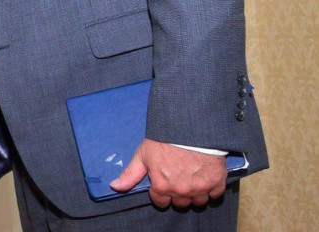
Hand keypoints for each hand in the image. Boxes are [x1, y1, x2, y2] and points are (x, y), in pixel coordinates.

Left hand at [110, 138, 226, 207]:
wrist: (190, 127)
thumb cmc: (164, 139)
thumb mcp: (143, 154)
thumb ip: (130, 174)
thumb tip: (115, 187)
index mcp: (162, 186)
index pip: (160, 202)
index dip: (160, 193)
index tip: (163, 183)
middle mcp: (181, 191)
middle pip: (179, 203)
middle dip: (177, 194)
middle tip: (177, 179)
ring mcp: (200, 188)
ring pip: (197, 201)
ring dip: (194, 193)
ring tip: (191, 178)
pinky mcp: (216, 182)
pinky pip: (214, 195)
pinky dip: (211, 188)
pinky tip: (204, 177)